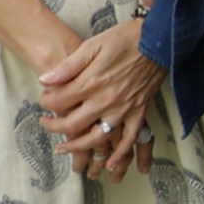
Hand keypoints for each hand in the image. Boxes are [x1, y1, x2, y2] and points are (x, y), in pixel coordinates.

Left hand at [44, 23, 161, 179]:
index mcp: (92, 82)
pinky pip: (130, 139)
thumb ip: (68, 66)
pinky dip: (119, 155)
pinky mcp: (139, 112)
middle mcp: (106, 100)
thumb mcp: (92, 45)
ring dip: (77, 147)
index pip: (59, 100)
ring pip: (97, 138)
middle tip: (45, 122)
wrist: (159, 39)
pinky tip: (108, 164)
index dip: (46, 102)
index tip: (44, 99)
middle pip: (73, 124)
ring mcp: (124, 109)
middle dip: (53, 126)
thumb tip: (44, 80)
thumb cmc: (125, 39)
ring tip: (63, 148)